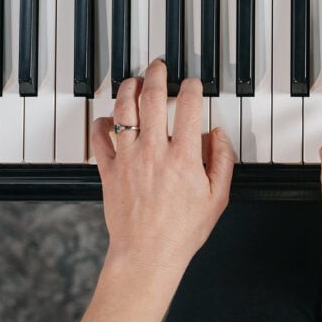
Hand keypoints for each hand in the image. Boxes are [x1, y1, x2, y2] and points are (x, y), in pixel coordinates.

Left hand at [90, 59, 236, 270]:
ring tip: (134, 81)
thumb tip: (218, 134)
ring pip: (123, 110)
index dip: (193, 88)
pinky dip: (102, 122)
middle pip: (152, 98)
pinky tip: (109, 118)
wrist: (147, 255)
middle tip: (159, 66)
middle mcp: (154, 151)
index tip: (194, 85)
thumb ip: (222, 161)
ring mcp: (128, 159)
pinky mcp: (108, 170)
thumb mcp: (217, 198)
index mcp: (184, 157)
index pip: (189, 107)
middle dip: (157, 75)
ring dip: (128, 89)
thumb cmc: (182, 231)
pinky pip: (99, 137)